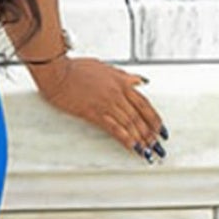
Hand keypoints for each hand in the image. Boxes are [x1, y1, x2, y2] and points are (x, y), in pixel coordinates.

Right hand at [33, 56, 167, 162]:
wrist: (58, 73)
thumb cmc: (76, 69)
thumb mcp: (106, 67)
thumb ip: (124, 76)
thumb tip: (138, 80)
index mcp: (121, 83)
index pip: (144, 104)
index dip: (154, 118)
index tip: (160, 129)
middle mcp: (117, 94)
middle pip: (139, 117)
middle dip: (150, 134)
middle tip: (157, 146)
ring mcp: (106, 104)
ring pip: (129, 124)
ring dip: (140, 139)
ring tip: (147, 151)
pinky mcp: (94, 113)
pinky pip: (114, 128)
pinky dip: (125, 139)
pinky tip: (131, 147)